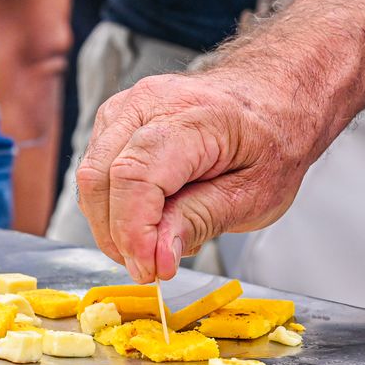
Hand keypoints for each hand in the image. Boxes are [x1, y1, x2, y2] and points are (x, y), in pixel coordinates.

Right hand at [75, 50, 354, 282]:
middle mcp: (150, 103)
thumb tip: (156, 256)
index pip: (136, 176)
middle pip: (101, 177)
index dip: (133, 232)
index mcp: (194, 116)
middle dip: (118, 236)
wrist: (273, 95)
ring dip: (112, 223)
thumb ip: (201, 220)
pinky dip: (114, 204)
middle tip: (152, 267)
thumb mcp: (256, 193)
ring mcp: (127, 106)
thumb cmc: (272, 137)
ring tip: (156, 241)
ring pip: (91, 177)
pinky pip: (97, 169)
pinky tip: (149, 217)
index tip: (150, 269)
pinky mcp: (116, 119)